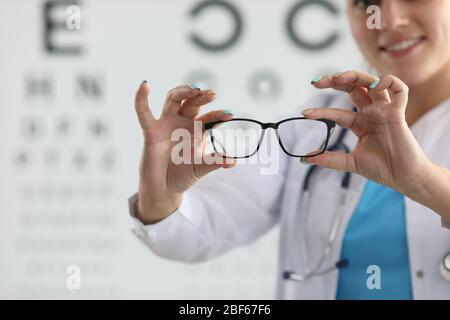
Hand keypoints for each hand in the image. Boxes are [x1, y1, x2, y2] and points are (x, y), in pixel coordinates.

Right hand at [134, 82, 234, 223]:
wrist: (164, 188)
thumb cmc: (184, 175)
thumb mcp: (201, 168)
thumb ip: (215, 162)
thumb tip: (233, 161)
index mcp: (197, 130)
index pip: (209, 118)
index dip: (218, 115)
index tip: (229, 115)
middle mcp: (183, 123)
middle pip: (192, 103)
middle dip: (202, 97)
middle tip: (212, 94)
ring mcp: (167, 124)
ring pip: (173, 100)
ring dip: (182, 92)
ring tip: (194, 89)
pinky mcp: (151, 131)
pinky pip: (144, 113)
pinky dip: (141, 99)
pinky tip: (144, 85)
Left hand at [303, 70, 433, 194]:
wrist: (403, 178)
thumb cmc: (382, 168)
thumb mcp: (350, 162)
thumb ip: (329, 159)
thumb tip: (305, 159)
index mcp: (359, 123)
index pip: (337, 112)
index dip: (321, 111)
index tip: (305, 113)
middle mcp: (371, 113)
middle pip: (354, 88)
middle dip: (336, 80)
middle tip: (319, 82)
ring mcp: (384, 111)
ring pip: (372, 83)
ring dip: (355, 76)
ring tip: (338, 78)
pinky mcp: (398, 113)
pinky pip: (400, 90)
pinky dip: (390, 81)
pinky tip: (376, 85)